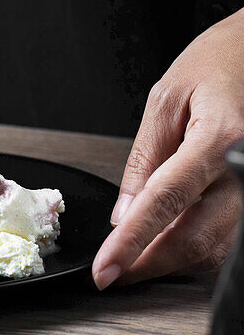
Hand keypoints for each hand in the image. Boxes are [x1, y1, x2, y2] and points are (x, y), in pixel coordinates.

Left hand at [92, 10, 243, 287]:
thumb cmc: (219, 64)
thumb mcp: (165, 99)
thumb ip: (144, 159)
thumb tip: (124, 215)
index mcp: (219, 138)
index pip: (166, 203)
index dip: (132, 243)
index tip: (105, 270)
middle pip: (195, 239)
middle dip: (149, 263)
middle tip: (114, 269)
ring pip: (215, 248)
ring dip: (173, 258)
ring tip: (139, 247)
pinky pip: (229, 238)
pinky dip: (197, 246)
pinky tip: (172, 234)